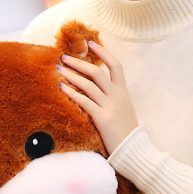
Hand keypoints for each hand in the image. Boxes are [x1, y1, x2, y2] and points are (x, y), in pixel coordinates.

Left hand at [57, 40, 137, 154]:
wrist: (133, 149)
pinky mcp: (102, 118)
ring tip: (59, 70)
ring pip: (88, 85)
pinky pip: (84, 102)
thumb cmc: (126, 131)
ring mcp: (110, 106)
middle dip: (78, 62)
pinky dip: (72, 93)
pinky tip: (62, 88)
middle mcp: (117, 96)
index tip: (91, 43)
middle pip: (97, 72)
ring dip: (72, 75)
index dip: (103, 52)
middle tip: (64, 57)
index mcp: (123, 91)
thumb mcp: (123, 109)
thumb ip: (113, 97)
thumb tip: (99, 88)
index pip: (115, 65)